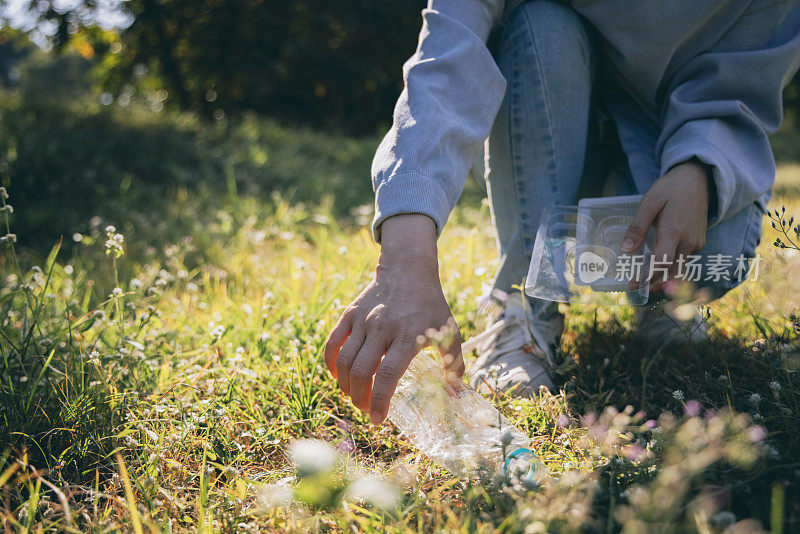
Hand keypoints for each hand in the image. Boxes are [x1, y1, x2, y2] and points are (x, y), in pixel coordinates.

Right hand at [324, 214, 463, 424]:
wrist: (408, 270)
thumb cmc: (430, 305)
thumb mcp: (449, 331)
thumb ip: (454, 364)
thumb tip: (457, 394)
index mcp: (407, 335)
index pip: (388, 374)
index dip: (380, 400)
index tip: (378, 419)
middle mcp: (382, 328)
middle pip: (362, 371)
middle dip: (360, 398)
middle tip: (367, 408)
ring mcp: (363, 320)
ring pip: (345, 361)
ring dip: (345, 386)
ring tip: (355, 396)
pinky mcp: (350, 314)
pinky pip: (333, 343)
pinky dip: (331, 364)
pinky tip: (338, 376)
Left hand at [622, 160, 710, 284]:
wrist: (698, 180)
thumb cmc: (670, 189)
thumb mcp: (649, 203)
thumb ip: (638, 227)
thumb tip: (626, 249)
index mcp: (674, 230)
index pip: (662, 262)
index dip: (648, 276)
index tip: (634, 284)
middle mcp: (689, 241)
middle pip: (672, 271)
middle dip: (654, 282)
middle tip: (635, 286)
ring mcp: (696, 243)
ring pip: (679, 268)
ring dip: (663, 277)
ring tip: (643, 278)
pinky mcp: (698, 243)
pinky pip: (684, 260)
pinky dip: (670, 266)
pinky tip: (656, 263)